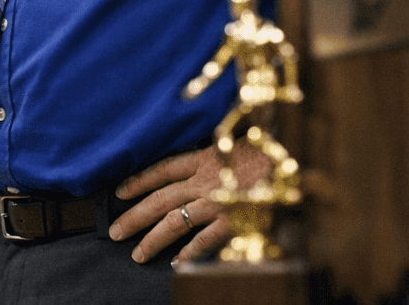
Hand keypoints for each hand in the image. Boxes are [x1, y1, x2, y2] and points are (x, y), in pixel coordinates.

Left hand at [109, 140, 268, 263]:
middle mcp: (203, 182)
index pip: (161, 170)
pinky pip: (205, 240)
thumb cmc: (263, 153)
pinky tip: (176, 262)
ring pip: (175, 222)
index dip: (138, 181)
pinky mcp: (232, 221)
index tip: (119, 192)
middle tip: (116, 231)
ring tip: (137, 253)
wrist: (293, 163)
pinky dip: (189, 252)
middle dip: (134, 217)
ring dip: (153, 239)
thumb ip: (206, 158)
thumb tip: (186, 168)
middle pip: (159, 200)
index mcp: (201, 160)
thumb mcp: (228, 146)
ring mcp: (216, 203)